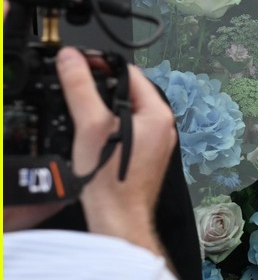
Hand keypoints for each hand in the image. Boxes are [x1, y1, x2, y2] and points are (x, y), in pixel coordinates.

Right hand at [58, 48, 177, 250]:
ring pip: (126, 114)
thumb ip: (81, 88)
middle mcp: (162, 127)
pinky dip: (108, 129)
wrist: (118, 219)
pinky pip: (127, 132)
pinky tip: (92, 137)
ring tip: (82, 114)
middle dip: (101, 88)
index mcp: (157, 114)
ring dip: (103, 110)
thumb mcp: (90, 125)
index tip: (79, 64)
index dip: (102, 65)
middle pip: (128, 93)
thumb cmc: (112, 180)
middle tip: (76, 87)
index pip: (129, 73)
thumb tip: (72, 60)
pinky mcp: (145, 158)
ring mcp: (155, 143)